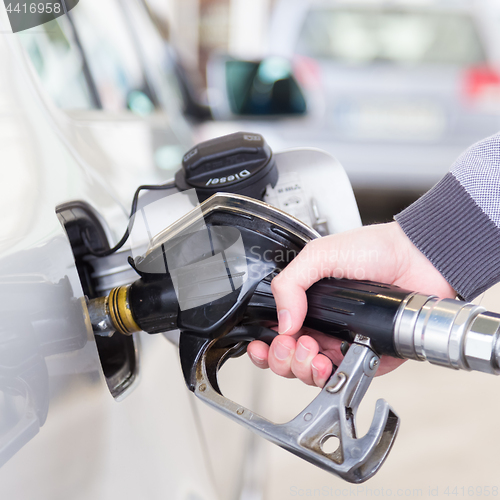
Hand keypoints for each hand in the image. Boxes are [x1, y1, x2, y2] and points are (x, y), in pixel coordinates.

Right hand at [246, 222, 455, 386]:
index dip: (265, 345)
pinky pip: (345, 376)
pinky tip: (329, 364)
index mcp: (308, 303)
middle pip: (290, 359)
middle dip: (283, 359)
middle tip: (292, 344)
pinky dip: (332, 378)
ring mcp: (345, 342)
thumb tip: (282, 321)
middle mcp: (323, 325)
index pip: (278, 333)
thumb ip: (291, 282)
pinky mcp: (369, 356)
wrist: (416, 258)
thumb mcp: (320, 254)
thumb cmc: (374, 249)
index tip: (262, 345)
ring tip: (311, 352)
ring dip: (303, 369)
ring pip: (312, 373)